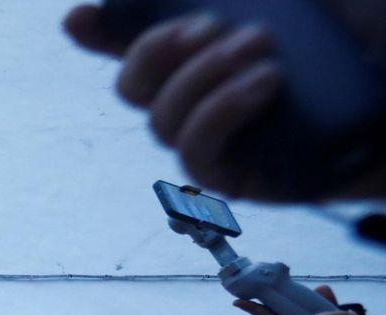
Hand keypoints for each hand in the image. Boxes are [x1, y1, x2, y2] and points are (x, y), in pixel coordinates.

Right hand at [66, 7, 287, 199]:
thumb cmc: (366, 36)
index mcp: (202, 53)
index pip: (131, 46)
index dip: (97, 33)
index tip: (77, 18)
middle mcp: (195, 100)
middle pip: (133, 86)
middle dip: (154, 53)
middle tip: (211, 26)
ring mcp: (207, 143)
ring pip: (162, 118)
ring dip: (200, 75)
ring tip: (258, 43)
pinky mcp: (228, 178)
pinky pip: (194, 151)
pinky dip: (218, 111)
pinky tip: (262, 82)